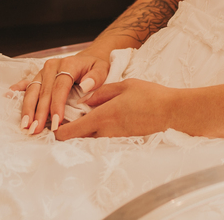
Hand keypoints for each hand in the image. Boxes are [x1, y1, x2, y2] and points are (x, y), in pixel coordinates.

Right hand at [7, 51, 109, 134]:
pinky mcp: (38, 77)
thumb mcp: (103, 69)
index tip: (56, 123)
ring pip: (32, 91)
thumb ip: (96, 77)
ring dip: (27, 109)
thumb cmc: (95, 68)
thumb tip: (86, 86)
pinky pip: (26, 83)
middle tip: (36, 130)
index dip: (57, 106)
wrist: (87, 59)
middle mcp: (52, 66)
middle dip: (39, 113)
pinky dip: (17, 90)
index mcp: (68, 64)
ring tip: (25, 125)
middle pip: (44, 92)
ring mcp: (42, 72)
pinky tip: (8, 96)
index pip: (60, 88)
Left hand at [54, 78, 176, 139]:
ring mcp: (115, 137)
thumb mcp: (124, 86)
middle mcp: (106, 130)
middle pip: (77, 138)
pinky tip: (97, 121)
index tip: (51, 125)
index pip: (72, 130)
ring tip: (78, 119)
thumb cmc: (150, 95)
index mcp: (103, 116)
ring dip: (81, 132)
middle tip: (60, 121)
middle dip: (67, 132)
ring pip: (89, 138)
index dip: (58, 131)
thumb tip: (84, 99)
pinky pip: (102, 137)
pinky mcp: (123, 139)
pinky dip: (94, 132)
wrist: (172, 112)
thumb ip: (101, 93)